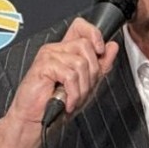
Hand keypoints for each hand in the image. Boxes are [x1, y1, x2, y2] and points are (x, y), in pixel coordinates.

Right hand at [0, 17, 119, 147]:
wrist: (36, 121)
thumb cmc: (57, 104)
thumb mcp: (86, 83)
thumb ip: (100, 64)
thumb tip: (112, 46)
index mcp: (66, 51)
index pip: (81, 26)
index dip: (94, 34)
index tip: (101, 50)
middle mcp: (56, 50)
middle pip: (86, 46)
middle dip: (92, 72)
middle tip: (83, 89)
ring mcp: (48, 56)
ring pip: (81, 62)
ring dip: (82, 86)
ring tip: (73, 97)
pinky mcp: (43, 66)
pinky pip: (70, 75)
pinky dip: (73, 92)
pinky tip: (67, 100)